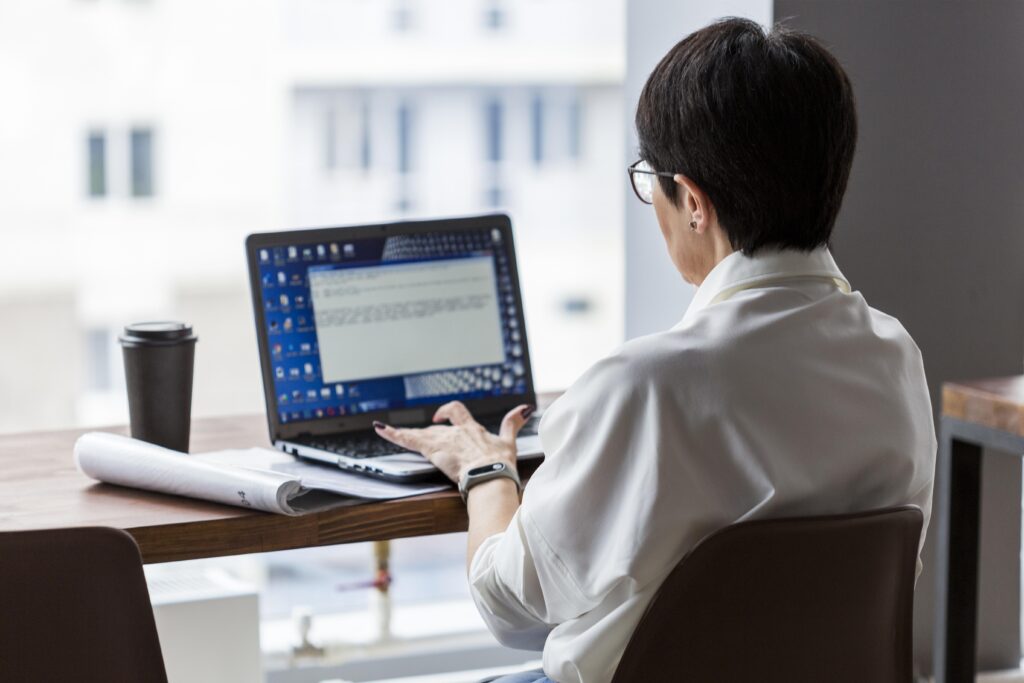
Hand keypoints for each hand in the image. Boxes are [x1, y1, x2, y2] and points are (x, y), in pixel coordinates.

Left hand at [373, 401, 533, 482]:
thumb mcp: (509, 443)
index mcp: (473, 430)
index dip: (448, 413)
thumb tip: (525, 408)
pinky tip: (380, 428)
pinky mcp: (432, 450)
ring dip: (405, 434)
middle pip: (437, 427)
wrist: (490, 476)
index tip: (440, 418)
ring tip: (387, 431)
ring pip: (420, 434)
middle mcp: (456, 432)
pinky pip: (408, 439)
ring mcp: (443, 441)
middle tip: (424, 434)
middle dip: (429, 429)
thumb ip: (513, 423)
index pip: (458, 413)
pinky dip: (393, 433)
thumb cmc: (500, 465)